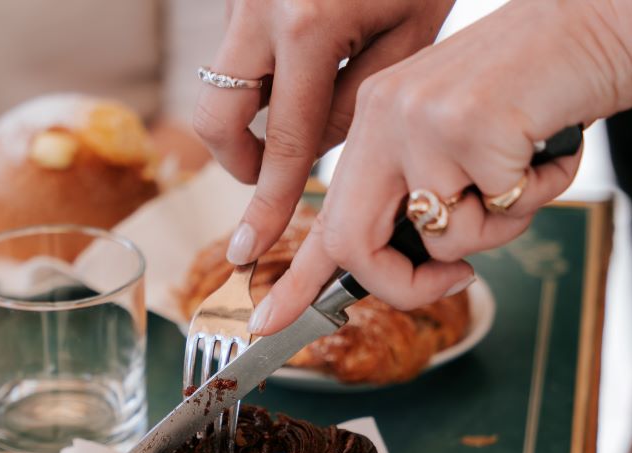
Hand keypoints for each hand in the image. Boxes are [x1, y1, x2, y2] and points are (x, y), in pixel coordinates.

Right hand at [193, 0, 455, 265]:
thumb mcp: (414, 29)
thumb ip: (359, 102)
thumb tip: (319, 149)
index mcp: (308, 26)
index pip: (286, 143)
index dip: (269, 205)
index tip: (250, 250)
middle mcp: (258, 10)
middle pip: (218, 119)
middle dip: (239, 160)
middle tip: (270, 174)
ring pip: (222, 85)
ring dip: (252, 113)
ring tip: (301, 109)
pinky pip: (238, 48)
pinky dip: (264, 70)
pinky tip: (311, 51)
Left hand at [249, 0, 631, 331]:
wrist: (603, 21)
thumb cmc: (538, 91)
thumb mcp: (457, 141)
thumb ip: (422, 195)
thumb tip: (412, 268)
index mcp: (374, 121)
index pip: (325, 215)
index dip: (297, 280)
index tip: (267, 323)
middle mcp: (384, 117)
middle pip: (355, 245)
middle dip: (403, 287)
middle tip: (454, 284)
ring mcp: (423, 122)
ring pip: (442, 240)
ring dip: (498, 226)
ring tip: (523, 169)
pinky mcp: (472, 128)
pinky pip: (499, 212)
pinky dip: (537, 196)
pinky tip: (547, 148)